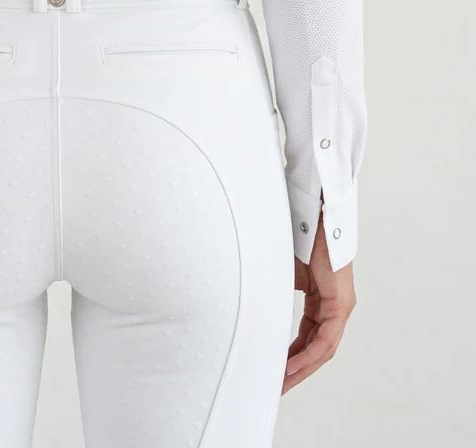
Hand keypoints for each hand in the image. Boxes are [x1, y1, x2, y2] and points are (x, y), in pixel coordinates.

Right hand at [282, 208, 355, 392]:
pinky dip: (309, 355)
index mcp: (321, 295)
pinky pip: (326, 339)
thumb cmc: (295, 230)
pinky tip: (293, 366)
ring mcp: (340, 303)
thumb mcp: (279, 269)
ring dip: (302, 368)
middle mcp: (334, 303)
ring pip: (322, 348)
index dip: (291, 356)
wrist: (313, 208)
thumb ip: (273, 292)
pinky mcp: (342, 302)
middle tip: (277, 386)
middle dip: (295, 369)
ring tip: (282, 384)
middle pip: (316, 347)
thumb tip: (253, 307)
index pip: (307, 335)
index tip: (275, 370)